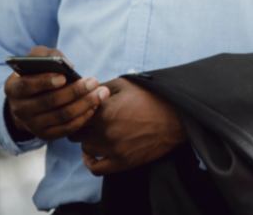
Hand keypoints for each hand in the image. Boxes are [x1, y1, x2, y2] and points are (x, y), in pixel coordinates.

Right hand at [4, 46, 109, 140]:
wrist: (32, 98)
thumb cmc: (39, 73)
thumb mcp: (38, 59)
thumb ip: (47, 55)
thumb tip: (65, 63)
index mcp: (14, 89)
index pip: (27, 86)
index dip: (45, 82)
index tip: (64, 77)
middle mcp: (20, 109)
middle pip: (49, 102)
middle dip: (75, 92)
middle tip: (94, 81)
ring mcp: (32, 125)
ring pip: (61, 116)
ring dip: (84, 104)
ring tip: (101, 93)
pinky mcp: (46, 134)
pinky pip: (66, 129)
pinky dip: (82, 118)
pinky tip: (95, 106)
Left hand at [67, 76, 186, 175]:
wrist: (176, 116)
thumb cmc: (151, 97)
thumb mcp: (126, 84)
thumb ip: (101, 87)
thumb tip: (82, 92)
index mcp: (105, 111)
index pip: (76, 115)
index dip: (79, 111)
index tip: (86, 109)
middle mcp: (106, 131)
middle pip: (77, 133)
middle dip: (82, 126)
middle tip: (90, 121)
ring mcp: (113, 149)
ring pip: (86, 148)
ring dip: (88, 140)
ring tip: (98, 133)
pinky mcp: (122, 163)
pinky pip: (95, 168)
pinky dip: (90, 161)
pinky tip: (93, 153)